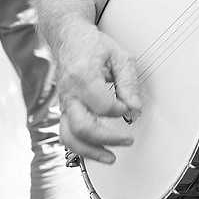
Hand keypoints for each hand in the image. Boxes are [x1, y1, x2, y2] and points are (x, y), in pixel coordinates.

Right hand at [53, 22, 142, 164]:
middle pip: (82, 127)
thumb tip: (135, 109)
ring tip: (110, 158)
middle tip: (128, 140)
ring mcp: (63, 104)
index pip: (102, 105)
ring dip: (89, 152)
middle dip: (106, 139)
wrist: (69, 39)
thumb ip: (128, 83)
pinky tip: (96, 153)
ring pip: (69, 137)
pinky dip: (81, 147)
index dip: (120, 111)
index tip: (131, 108)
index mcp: (83, 77)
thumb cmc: (94, 46)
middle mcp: (69, 94)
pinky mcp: (64, 110)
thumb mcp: (120, 57)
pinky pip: (67, 133)